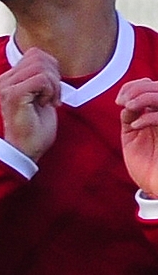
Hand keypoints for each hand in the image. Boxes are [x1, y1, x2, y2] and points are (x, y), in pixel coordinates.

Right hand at [0, 47, 60, 162]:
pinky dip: (50, 91)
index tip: (52, 90)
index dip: (51, 68)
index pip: (35, 54)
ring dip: (53, 85)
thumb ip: (40, 78)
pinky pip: (41, 79)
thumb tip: (50, 62)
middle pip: (38, 56)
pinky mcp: (14, 95)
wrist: (25, 151)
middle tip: (53, 97)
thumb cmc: (35, 128)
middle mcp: (5, 78)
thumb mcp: (40, 97)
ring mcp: (7, 86)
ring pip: (41, 67)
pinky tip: (46, 104)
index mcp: (10, 77)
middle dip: (55, 75)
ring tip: (49, 101)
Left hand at [117, 77, 157, 195]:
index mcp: (157, 114)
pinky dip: (149, 116)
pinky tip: (136, 125)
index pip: (151, 86)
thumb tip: (127, 102)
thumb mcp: (133, 137)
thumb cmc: (146, 166)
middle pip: (157, 87)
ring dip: (143, 97)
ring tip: (129, 107)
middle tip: (122, 102)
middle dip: (137, 90)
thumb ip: (131, 117)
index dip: (134, 86)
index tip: (119, 100)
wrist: (155, 189)